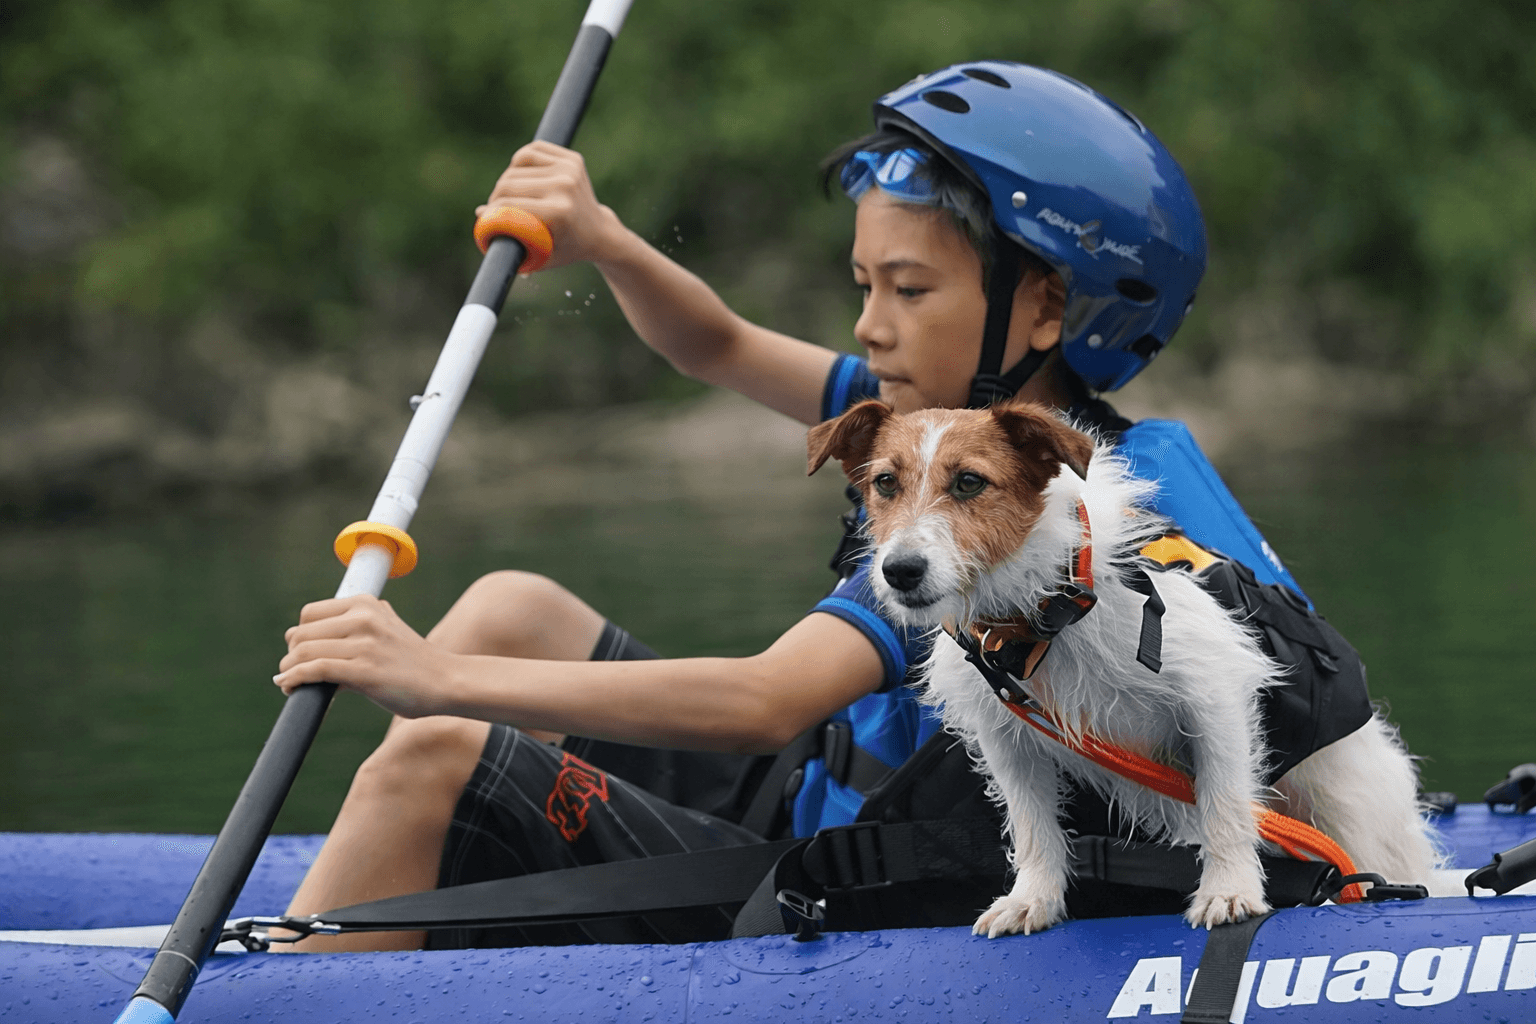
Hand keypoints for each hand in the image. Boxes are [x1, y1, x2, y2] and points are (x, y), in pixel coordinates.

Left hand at [274, 595, 455, 718]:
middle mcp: (364, 618)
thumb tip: (325, 632)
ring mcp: (364, 644)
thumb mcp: (390, 628)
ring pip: (303, 651)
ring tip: (288, 682)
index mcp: (367, 604)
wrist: (446, 682)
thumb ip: (363, 623)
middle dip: (291, 654)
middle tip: (294, 671)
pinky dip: (294, 679)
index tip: (301, 653)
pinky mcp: (364, 670)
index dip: (300, 635)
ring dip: (288, 669)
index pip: (310, 614)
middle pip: (301, 633)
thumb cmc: (416, 661)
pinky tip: (290, 687)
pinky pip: (313, 670)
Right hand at [477, 141, 624, 268]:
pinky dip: (520, 161)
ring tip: (508, 194)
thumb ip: (508, 236)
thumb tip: (479, 212)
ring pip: (517, 164)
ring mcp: (570, 169)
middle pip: (509, 183)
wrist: (599, 233)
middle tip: (495, 208)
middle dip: (495, 197)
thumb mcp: (538, 254)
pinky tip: (520, 175)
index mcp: (559, 211)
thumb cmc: (566, 248)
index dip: (491, 212)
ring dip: (507, 179)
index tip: (485, 218)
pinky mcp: (572, 159)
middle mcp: (564, 185)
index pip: (508, 205)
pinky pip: (532, 151)